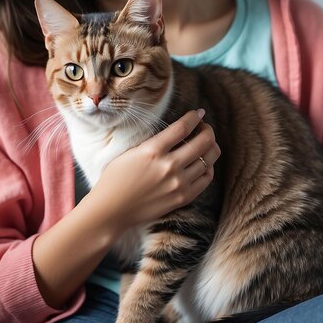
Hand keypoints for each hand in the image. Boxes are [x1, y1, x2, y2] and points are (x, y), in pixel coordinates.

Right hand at [90, 109, 220, 230]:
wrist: (111, 210)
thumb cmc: (116, 178)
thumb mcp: (132, 151)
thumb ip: (156, 142)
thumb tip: (179, 130)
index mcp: (152, 151)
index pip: (183, 127)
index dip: (195, 117)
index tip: (199, 113)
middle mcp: (168, 166)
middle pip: (203, 141)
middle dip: (208, 130)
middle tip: (203, 128)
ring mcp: (178, 183)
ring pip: (209, 159)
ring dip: (210, 147)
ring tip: (205, 144)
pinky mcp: (182, 198)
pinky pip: (206, 178)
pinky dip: (208, 167)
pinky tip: (202, 162)